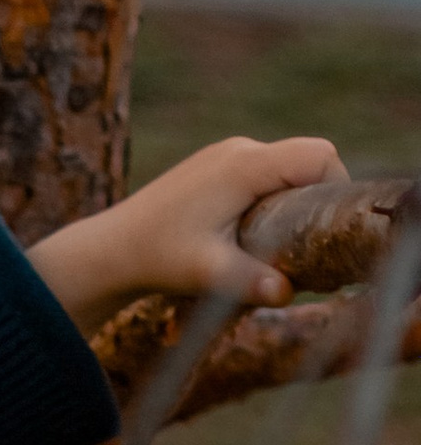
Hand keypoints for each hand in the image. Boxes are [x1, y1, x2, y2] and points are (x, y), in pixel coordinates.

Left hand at [26, 133, 348, 333]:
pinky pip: (262, 176)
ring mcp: (227, 155)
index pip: (319, 156)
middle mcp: (240, 150)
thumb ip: (249, 281)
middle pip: (307, 162)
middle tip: (307, 245)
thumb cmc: (156, 257)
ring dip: (291, 204)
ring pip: (285, 170)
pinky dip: (269, 202)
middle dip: (316, 202)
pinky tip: (252, 237)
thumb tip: (287, 294)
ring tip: (277, 246)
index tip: (326, 230)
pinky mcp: (216, 168)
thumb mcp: (206, 273)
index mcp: (244, 166)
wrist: (109, 249)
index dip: (336, 187)